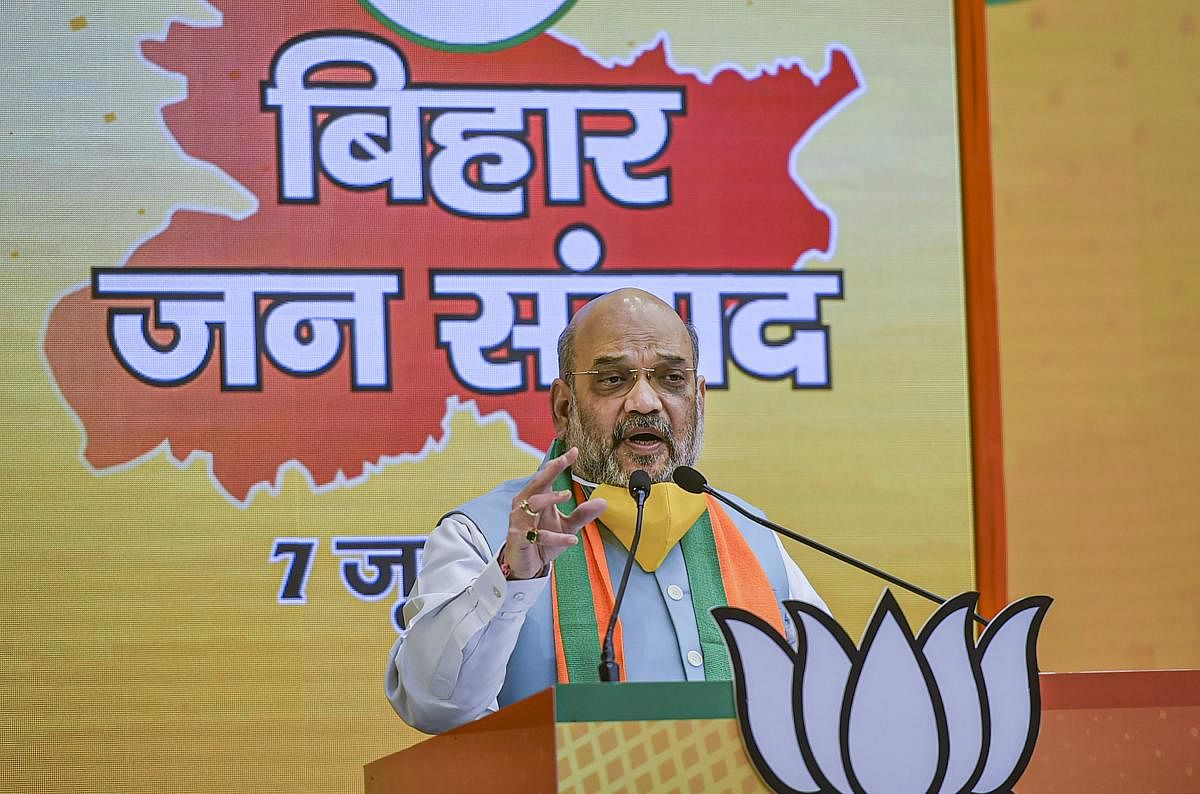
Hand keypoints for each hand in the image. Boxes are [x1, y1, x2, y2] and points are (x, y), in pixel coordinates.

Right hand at [504, 446, 606, 579]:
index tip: (574, 452)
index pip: (546, 477)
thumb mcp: (567, 526)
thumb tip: (603, 501)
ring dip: (550, 498)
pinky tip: (572, 540)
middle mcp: (525, 506)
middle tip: (564, 461)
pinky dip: (556, 538)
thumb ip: (583, 514)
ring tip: (567, 495)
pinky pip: (538, 535)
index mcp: (536, 498)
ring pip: (532, 505)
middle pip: (536, 484)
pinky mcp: (520, 539)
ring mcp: (520, 522)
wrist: (525, 566)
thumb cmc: (542, 540)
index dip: (559, 464)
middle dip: (549, 471)